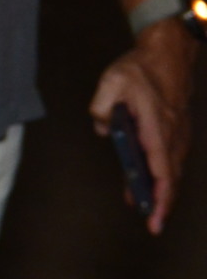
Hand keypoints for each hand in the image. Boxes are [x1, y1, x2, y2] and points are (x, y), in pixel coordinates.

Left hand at [89, 21, 195, 233]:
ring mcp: (177, 134)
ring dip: (159, 189)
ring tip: (140, 204)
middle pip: (170, 178)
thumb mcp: (113, 80)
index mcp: (158, 128)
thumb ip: (102, 106)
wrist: (168, 53)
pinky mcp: (174, 130)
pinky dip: (160, 173)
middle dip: (162, 203)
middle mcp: (172, 136)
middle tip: (151, 225)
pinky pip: (169, 158)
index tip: (154, 216)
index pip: (161, 171)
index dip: (159, 197)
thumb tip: (103, 127)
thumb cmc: (141, 68)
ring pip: (171, 170)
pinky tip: (142, 178)